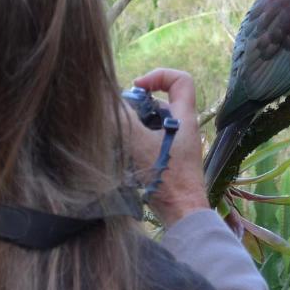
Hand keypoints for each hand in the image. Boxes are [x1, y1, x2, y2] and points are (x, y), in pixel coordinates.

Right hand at [125, 69, 209, 226]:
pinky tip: (121, 154)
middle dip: (138, 106)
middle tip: (119, 116)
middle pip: (161, 102)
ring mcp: (177, 146)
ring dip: (134, 126)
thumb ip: (123, 119)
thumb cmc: (167, 178)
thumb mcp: (139, 143)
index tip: (138, 88)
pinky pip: (151, 142)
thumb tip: (105, 100)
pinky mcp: (170, 161)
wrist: (182, 214)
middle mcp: (183, 129)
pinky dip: (135, 143)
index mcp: (184, 118)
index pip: (181, 80)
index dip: (159, 76)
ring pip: (153, 124)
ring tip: (117, 137)